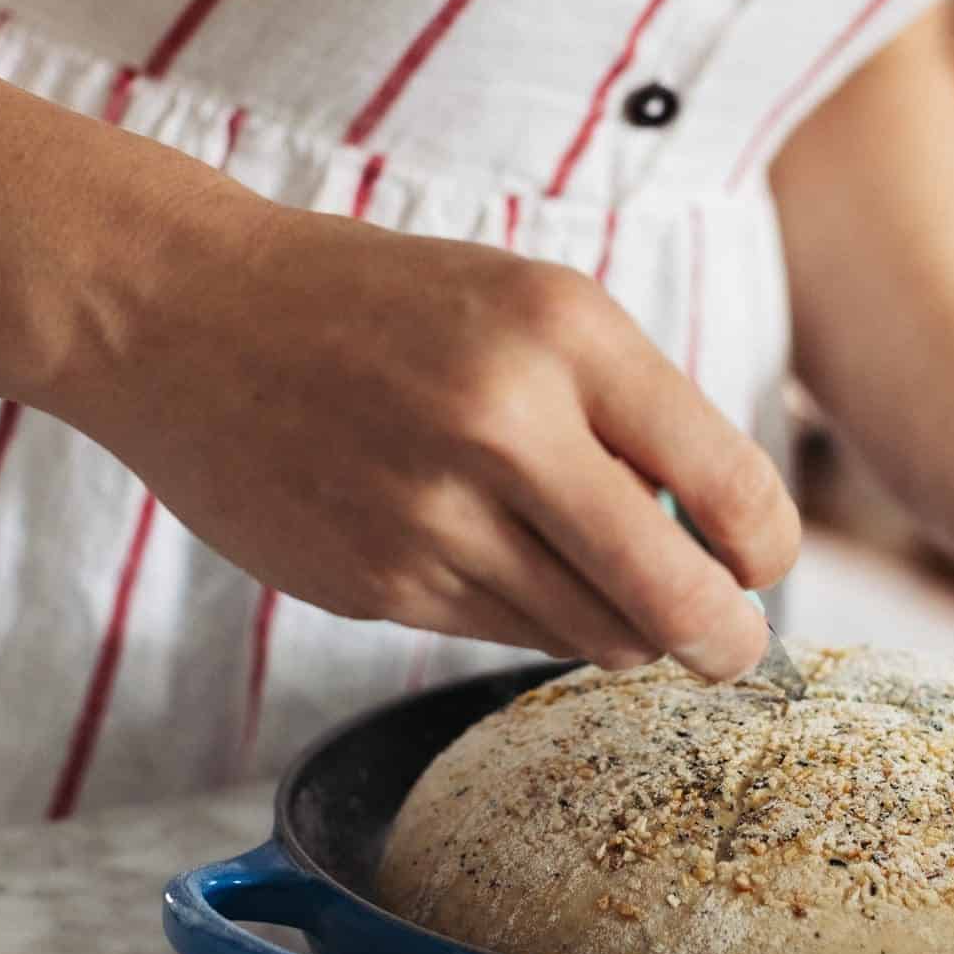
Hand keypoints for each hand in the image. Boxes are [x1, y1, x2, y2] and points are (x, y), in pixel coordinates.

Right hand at [48, 185, 798, 679]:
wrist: (185, 316)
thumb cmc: (380, 305)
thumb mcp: (528, 305)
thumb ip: (630, 413)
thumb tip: (724, 545)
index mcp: (564, 334)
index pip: (731, 485)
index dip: (768, 550)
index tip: (760, 565)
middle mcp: (505, 427)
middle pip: (673, 598)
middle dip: (726, 640)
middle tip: (732, 647)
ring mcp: (433, 518)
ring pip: (592, 634)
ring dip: (623, 628)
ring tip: (606, 585)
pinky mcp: (377, 585)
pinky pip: (504, 636)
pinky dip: (529, 616)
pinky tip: (494, 557)